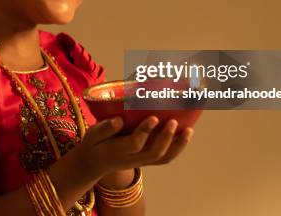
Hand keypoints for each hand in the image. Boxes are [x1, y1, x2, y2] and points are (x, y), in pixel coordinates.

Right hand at [74, 116, 193, 178]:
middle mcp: (133, 158)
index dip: (145, 131)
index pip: (135, 143)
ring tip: (189, 130)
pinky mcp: (146, 161)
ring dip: (178, 145)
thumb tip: (119, 119)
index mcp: (118, 150)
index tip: (154, 117)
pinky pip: (165, 158)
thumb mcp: (92, 135)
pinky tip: (185, 135)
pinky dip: (177, 148)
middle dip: (166, 137)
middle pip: (154, 152)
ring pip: (163, 158)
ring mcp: (142, 161)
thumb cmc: (94, 144)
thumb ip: (104, 128)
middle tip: (174, 121)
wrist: (94, 163)